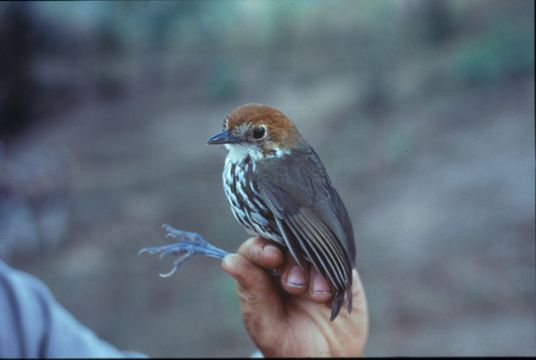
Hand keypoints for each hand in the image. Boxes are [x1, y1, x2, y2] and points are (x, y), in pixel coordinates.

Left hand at [221, 237, 367, 356]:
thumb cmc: (288, 345)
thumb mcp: (266, 324)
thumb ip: (252, 292)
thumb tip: (230, 262)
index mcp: (262, 275)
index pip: (256, 247)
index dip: (262, 248)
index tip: (271, 257)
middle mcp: (287, 265)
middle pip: (286, 242)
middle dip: (291, 261)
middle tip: (294, 286)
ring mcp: (314, 266)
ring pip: (313, 248)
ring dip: (314, 271)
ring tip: (316, 297)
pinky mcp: (339, 271)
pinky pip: (338, 260)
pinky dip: (333, 275)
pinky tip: (329, 296)